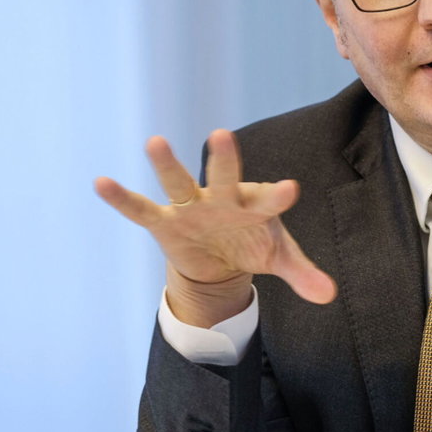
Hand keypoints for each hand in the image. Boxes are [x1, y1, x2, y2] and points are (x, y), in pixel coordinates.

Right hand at [95, 129, 336, 325]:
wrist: (220, 254)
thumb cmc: (253, 242)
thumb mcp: (280, 259)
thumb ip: (303, 274)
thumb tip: (330, 296)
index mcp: (254, 205)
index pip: (269, 200)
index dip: (278, 197)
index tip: (290, 190)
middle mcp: (222, 198)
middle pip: (224, 176)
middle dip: (224, 159)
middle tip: (223, 135)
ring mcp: (191, 207)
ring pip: (178, 182)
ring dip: (167, 164)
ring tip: (154, 141)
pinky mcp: (165, 221)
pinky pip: (140, 210)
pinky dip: (121, 198)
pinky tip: (101, 183)